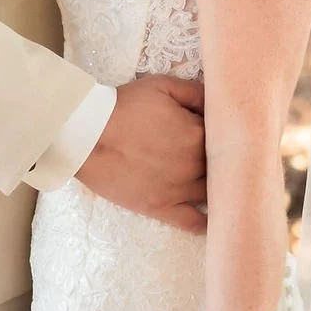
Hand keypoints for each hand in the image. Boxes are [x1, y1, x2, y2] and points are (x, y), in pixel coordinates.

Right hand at [76, 73, 206, 233]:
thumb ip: (196, 92)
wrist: (88, 135)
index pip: (223, 135)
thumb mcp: (163, 85)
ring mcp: (179, 189)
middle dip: (221, 160)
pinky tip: (217, 222)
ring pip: (212, 192)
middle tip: (216, 156)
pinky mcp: (161, 207)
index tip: (210, 130)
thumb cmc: (124, 107)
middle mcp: (195, 165)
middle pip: (221, 165)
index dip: (218, 132)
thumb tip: (218, 102)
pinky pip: (192, 222)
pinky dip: (207, 224)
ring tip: (220, 186)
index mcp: (198, 134)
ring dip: (218, 188)